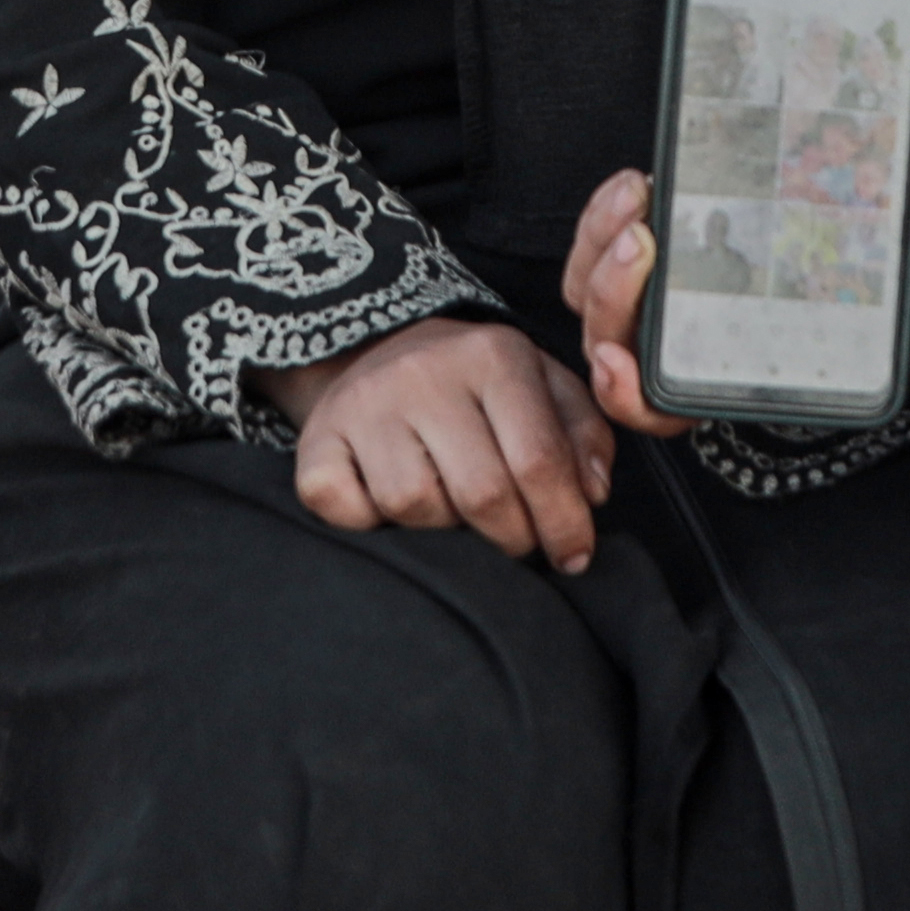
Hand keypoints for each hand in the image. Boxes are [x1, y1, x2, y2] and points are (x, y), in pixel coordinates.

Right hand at [277, 311, 615, 564]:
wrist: (378, 355)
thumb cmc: (476, 389)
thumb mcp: (543, 388)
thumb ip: (583, 434)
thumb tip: (594, 493)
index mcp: (492, 355)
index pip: (539, 459)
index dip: (564, 522)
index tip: (574, 555)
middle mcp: (424, 374)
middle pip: (482, 493)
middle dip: (513, 538)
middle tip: (519, 544)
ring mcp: (363, 407)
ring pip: (416, 506)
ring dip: (444, 530)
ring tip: (454, 511)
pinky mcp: (315, 443)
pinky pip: (349, 512)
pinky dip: (372, 525)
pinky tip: (390, 506)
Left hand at [563, 167, 909, 439]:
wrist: (818, 206)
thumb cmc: (840, 255)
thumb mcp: (878, 248)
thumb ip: (908, 236)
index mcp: (718, 369)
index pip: (658, 404)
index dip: (631, 395)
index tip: (622, 364)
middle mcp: (671, 342)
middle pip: (611, 338)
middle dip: (614, 297)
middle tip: (642, 243)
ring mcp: (647, 295)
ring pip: (590, 293)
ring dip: (602, 251)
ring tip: (636, 202)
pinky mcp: (632, 249)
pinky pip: (595, 245)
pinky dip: (603, 219)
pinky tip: (632, 187)